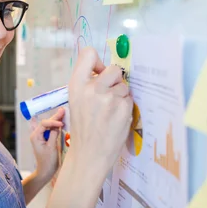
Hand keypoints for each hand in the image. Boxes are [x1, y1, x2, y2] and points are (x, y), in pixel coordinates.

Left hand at [29, 108, 64, 182]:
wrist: (45, 171)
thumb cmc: (48, 161)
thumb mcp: (51, 147)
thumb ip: (53, 134)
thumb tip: (57, 125)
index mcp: (35, 136)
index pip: (44, 124)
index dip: (53, 122)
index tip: (61, 124)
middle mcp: (36, 135)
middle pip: (46, 122)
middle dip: (55, 117)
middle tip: (63, 110)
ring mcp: (40, 137)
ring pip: (48, 125)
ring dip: (55, 120)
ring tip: (62, 113)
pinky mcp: (45, 139)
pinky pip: (50, 129)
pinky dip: (55, 125)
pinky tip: (57, 120)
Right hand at [66, 47, 132, 178]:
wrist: (88, 154)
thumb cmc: (83, 128)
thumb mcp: (76, 101)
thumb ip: (87, 83)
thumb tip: (105, 70)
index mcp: (76, 85)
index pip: (88, 53)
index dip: (98, 61)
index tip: (100, 71)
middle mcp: (92, 88)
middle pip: (114, 69)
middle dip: (115, 80)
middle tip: (110, 94)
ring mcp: (109, 98)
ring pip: (124, 86)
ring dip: (121, 96)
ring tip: (110, 112)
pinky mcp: (123, 108)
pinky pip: (130, 99)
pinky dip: (125, 107)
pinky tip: (115, 119)